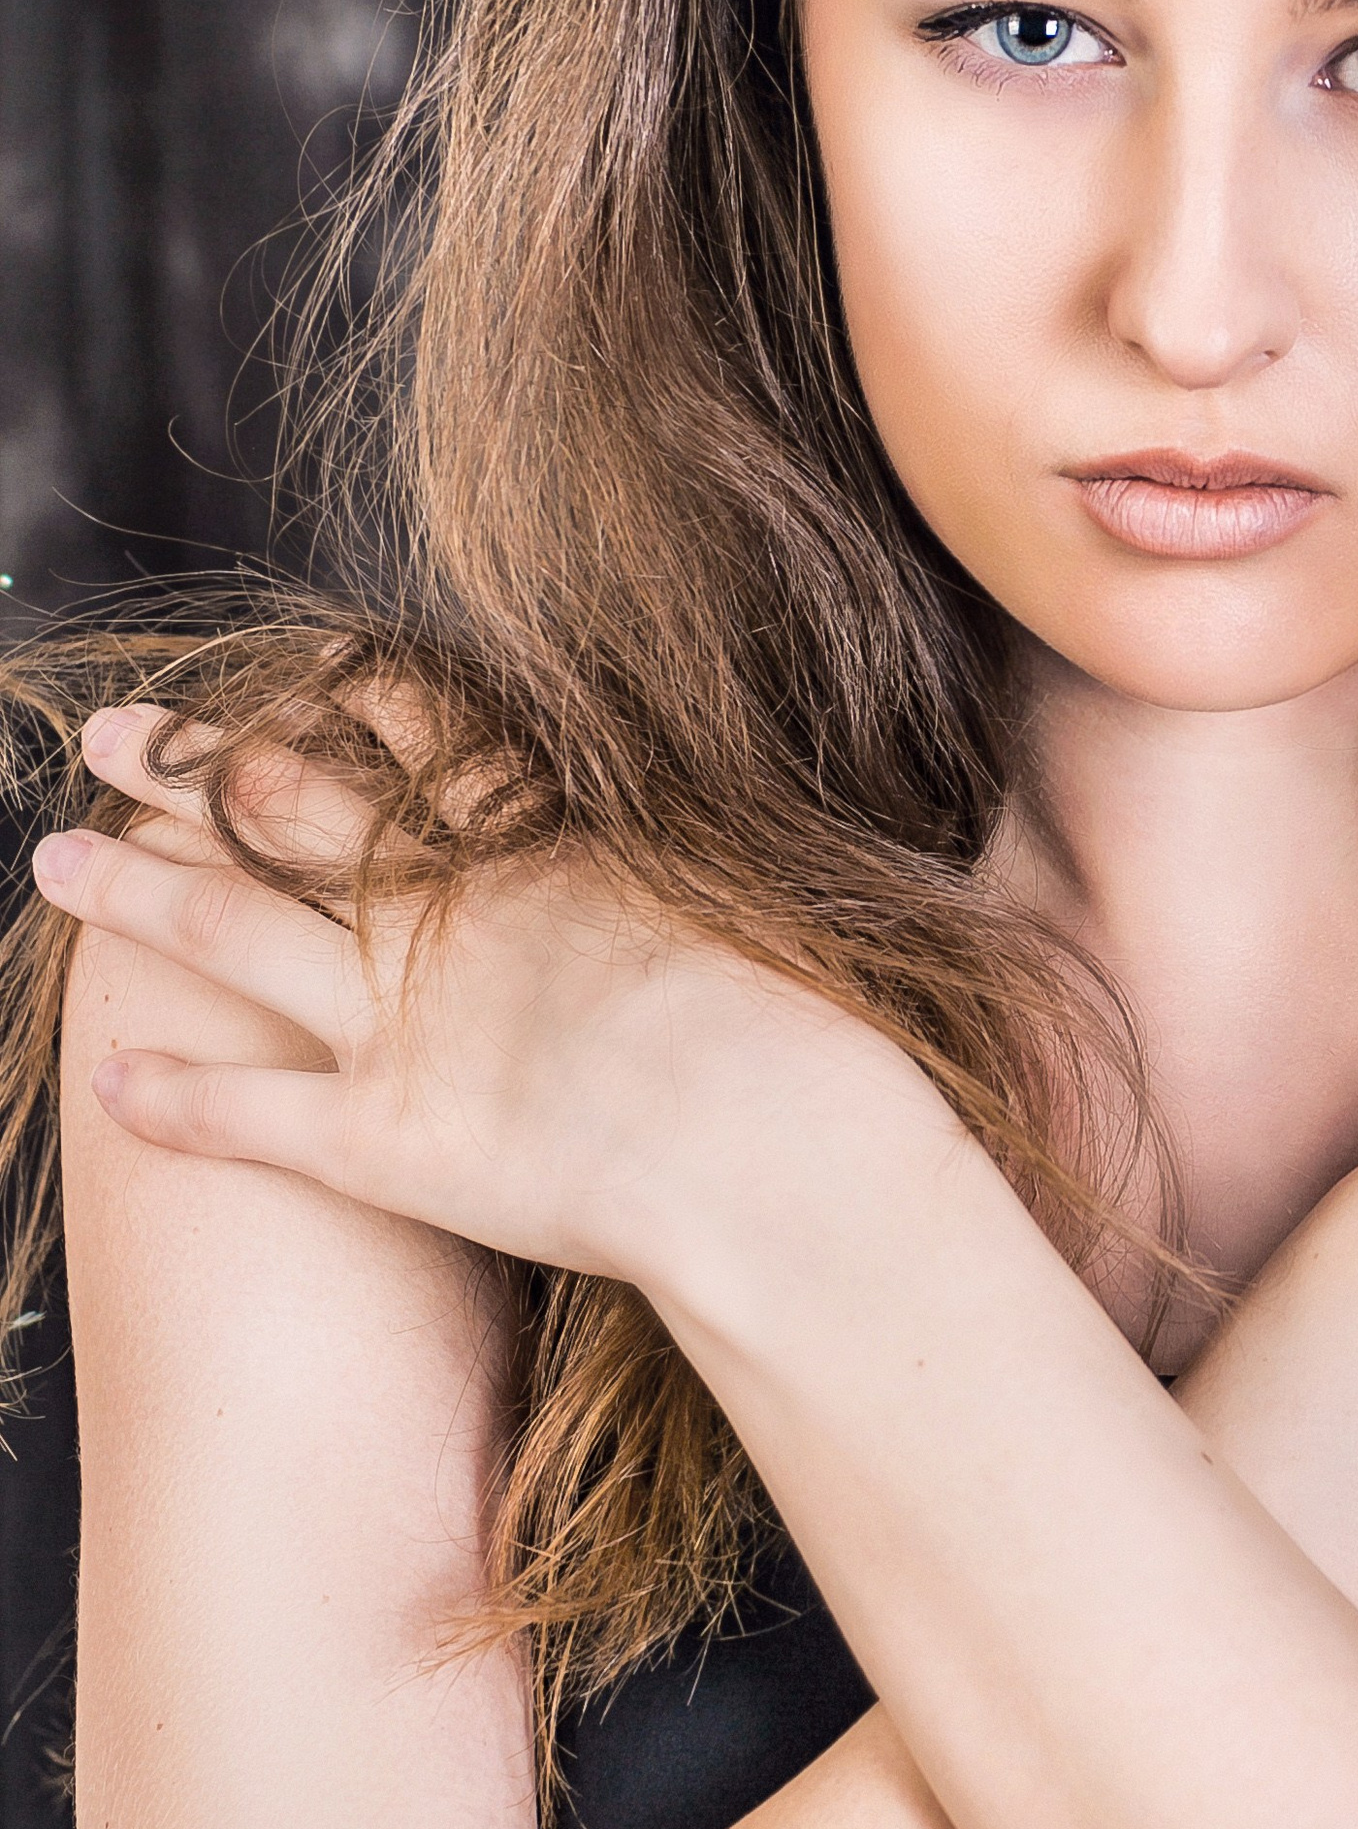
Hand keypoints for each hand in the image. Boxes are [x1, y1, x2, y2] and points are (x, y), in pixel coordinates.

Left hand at [33, 707, 944, 1291]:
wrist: (784, 1159)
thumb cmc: (811, 1039)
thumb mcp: (762, 897)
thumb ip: (689, 859)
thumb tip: (702, 838)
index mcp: (545, 837)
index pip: (412, 730)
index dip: (334, 695)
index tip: (288, 669)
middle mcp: (451, 909)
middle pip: (288, 805)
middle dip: (192, 766)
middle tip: (116, 736)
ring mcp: (404, 1018)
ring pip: (229, 932)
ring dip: (132, 893)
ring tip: (53, 860)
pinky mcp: (385, 1139)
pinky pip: (248, 1114)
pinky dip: (175, 1096)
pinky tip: (109, 1075)